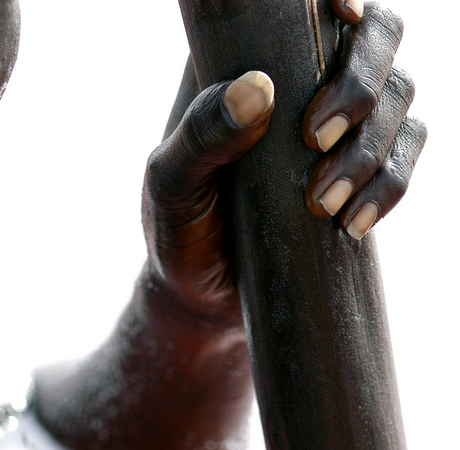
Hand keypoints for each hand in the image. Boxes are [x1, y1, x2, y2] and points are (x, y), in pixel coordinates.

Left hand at [143, 1, 423, 317]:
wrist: (204, 294)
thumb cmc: (177, 228)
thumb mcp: (170, 185)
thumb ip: (200, 138)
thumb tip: (257, 90)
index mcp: (245, 64)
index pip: (302, 8)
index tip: (344, 14)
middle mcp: (300, 81)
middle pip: (373, 38)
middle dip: (360, 84)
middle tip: (317, 140)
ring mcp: (339, 122)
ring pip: (398, 96)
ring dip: (371, 149)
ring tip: (323, 205)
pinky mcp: (362, 167)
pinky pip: (405, 154)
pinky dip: (392, 184)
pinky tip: (354, 222)